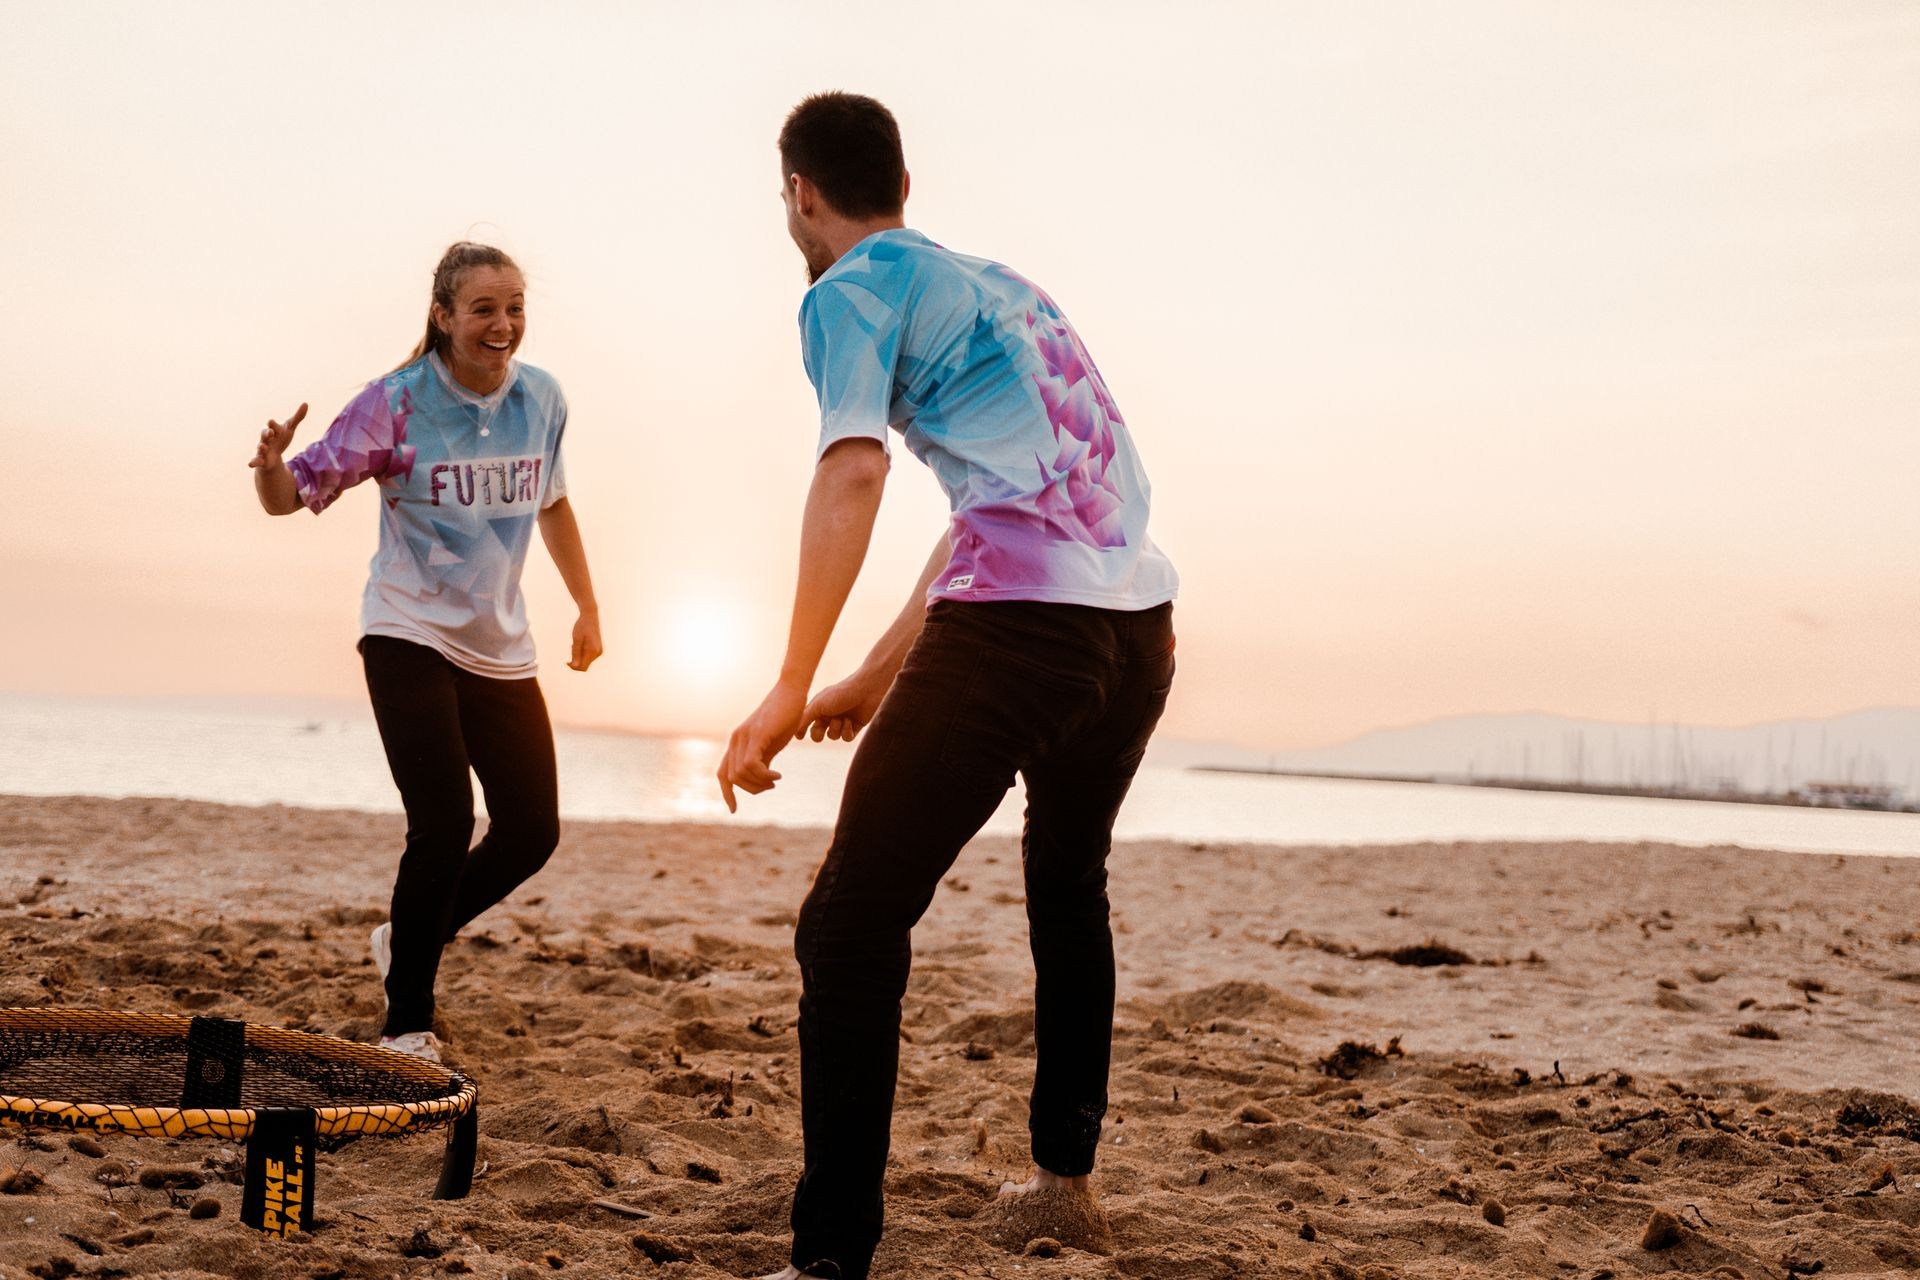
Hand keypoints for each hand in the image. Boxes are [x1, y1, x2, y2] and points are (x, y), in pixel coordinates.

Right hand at [249, 404, 306, 468]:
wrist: (273, 456)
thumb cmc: (281, 439)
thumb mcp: (290, 429)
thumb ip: (297, 417)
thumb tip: (305, 403)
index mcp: (273, 430)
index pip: (272, 425)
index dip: (273, 424)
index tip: (272, 422)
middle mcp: (266, 438)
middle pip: (264, 434)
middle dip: (267, 433)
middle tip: (270, 432)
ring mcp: (262, 449)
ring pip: (260, 447)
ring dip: (261, 447)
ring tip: (262, 447)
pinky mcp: (261, 460)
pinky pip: (256, 460)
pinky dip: (253, 462)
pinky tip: (250, 464)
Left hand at [568, 609, 602, 670]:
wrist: (590, 616)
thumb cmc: (581, 627)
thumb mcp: (576, 640)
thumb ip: (575, 654)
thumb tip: (574, 666)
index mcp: (592, 651)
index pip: (583, 667)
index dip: (574, 667)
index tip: (566, 661)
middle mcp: (598, 653)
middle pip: (585, 665)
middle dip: (576, 661)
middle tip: (571, 647)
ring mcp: (599, 651)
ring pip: (586, 661)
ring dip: (579, 656)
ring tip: (575, 644)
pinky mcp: (598, 649)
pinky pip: (589, 656)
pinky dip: (582, 653)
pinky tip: (580, 644)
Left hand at [717, 681, 806, 812]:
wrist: (791, 693)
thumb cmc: (784, 717)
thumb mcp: (771, 743)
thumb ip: (763, 759)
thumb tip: (761, 779)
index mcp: (737, 743)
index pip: (722, 774)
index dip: (727, 794)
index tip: (734, 810)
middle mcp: (736, 740)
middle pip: (732, 778)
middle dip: (751, 789)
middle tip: (771, 785)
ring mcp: (744, 736)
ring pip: (740, 774)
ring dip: (759, 784)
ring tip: (775, 780)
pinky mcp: (757, 734)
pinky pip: (751, 765)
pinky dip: (764, 776)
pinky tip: (777, 776)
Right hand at [798, 666, 891, 741]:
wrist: (867, 689)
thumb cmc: (841, 694)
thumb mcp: (818, 705)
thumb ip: (805, 719)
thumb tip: (793, 734)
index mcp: (819, 708)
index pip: (806, 724)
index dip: (803, 731)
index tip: (801, 737)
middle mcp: (829, 715)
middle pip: (818, 734)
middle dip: (819, 734)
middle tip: (822, 729)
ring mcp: (842, 721)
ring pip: (833, 736)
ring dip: (836, 729)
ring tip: (842, 718)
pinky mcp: (855, 726)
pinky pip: (846, 738)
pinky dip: (847, 732)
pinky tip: (851, 721)